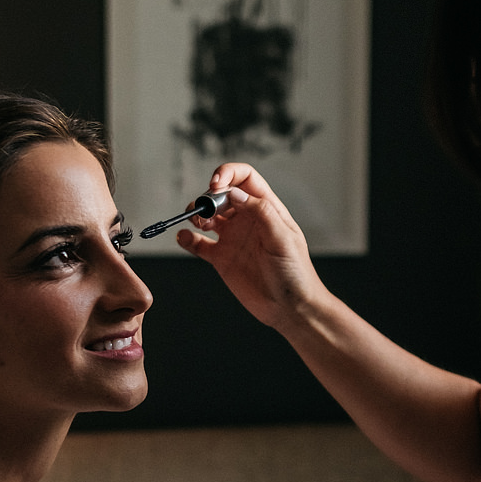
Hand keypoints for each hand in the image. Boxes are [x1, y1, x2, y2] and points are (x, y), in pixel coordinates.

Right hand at [176, 163, 326, 330]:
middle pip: (221, 194)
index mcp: (265, 208)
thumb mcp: (283, 238)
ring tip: (197, 222)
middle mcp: (247, 220)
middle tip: (205, 211)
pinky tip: (185, 237)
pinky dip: (187, 238)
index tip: (215, 184)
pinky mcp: (221, 258)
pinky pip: (198, 243)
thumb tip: (234, 193)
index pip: (244, 178)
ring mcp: (232, 238)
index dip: (228, 174)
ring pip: (207, 215)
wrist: (290, 308)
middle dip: (209, 196)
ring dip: (196, 213)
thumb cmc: (295, 272)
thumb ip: (260, 212)